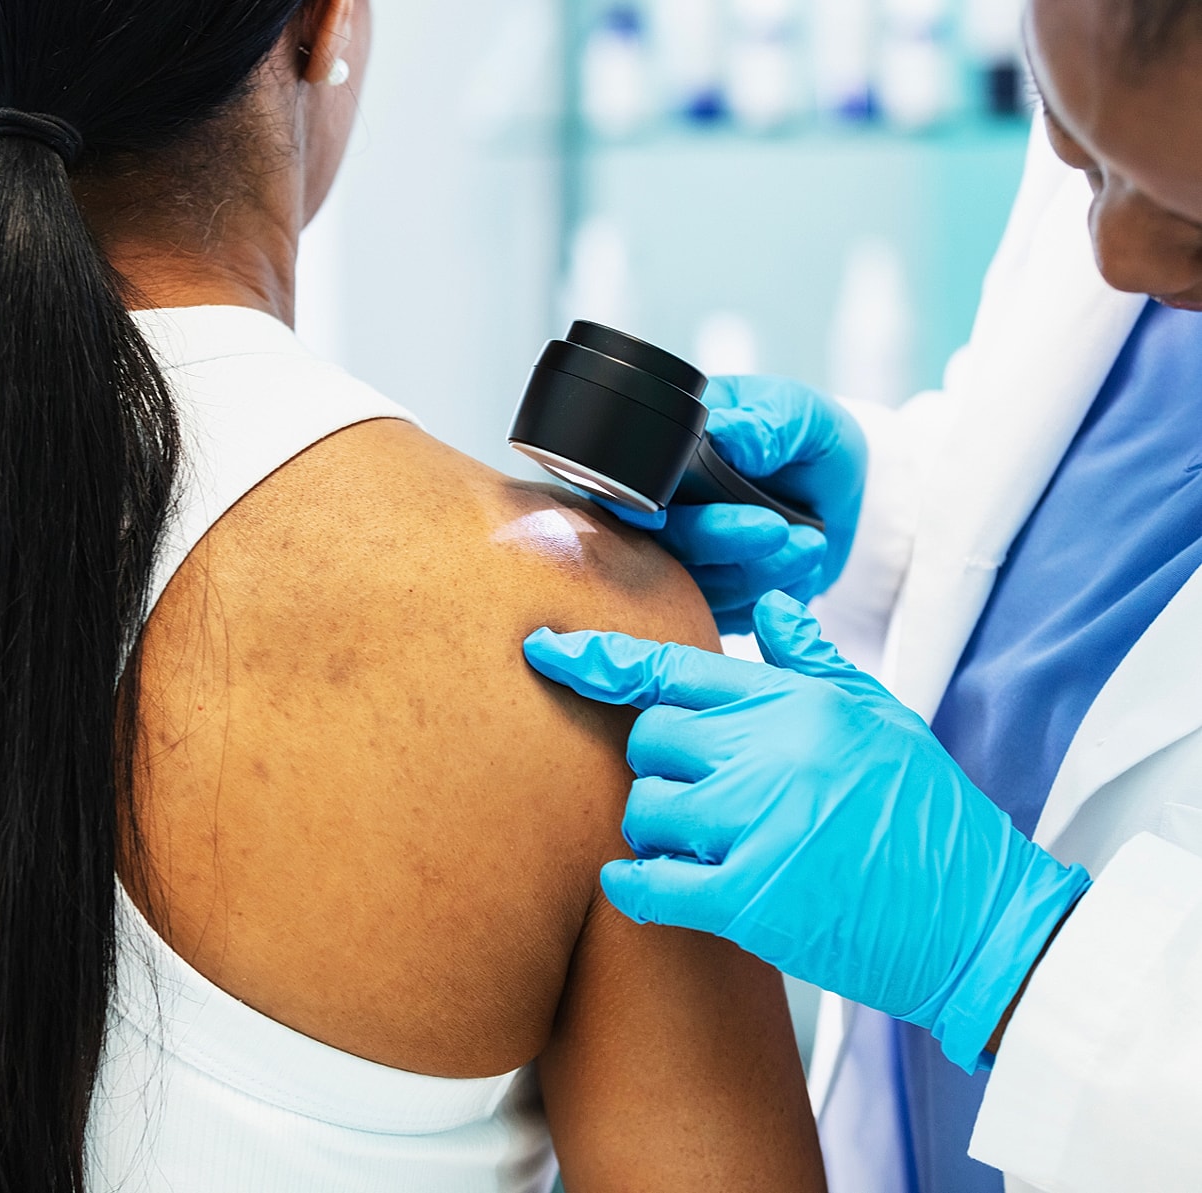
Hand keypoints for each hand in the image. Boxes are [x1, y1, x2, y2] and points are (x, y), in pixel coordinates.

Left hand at [523, 593, 1091, 1072]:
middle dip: (658, 765)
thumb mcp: (883, 718)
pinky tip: (639, 886)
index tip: (548, 649)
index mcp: (798, 702)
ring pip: (643, 806)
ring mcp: (758, 823)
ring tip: (705, 842)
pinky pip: (651, 882)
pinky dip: (633, 885)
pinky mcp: (752, 897)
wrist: (981, 923)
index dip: (601, 658)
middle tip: (696, 792)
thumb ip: (813, 661)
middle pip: (648, 738)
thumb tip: (772, 606)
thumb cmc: (933, 819)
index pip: (674, 668)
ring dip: (656, 827)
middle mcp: (771, 751)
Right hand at [595, 377, 865, 632]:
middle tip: (775, 528)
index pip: (626, 486)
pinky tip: (805, 560)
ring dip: (756, 570)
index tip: (657, 517)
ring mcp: (687, 557)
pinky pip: (729, 612)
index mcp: (666, 456)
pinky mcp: (716, 594)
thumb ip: (764, 424)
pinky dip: (768, 591)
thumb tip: (728, 435)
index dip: (631, 506)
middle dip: (714, 538)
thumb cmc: (801, 435)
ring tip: (811, 541)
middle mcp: (665, 510)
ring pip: (696, 586)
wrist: (836, 482)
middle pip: (659, 542)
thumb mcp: (794, 412)